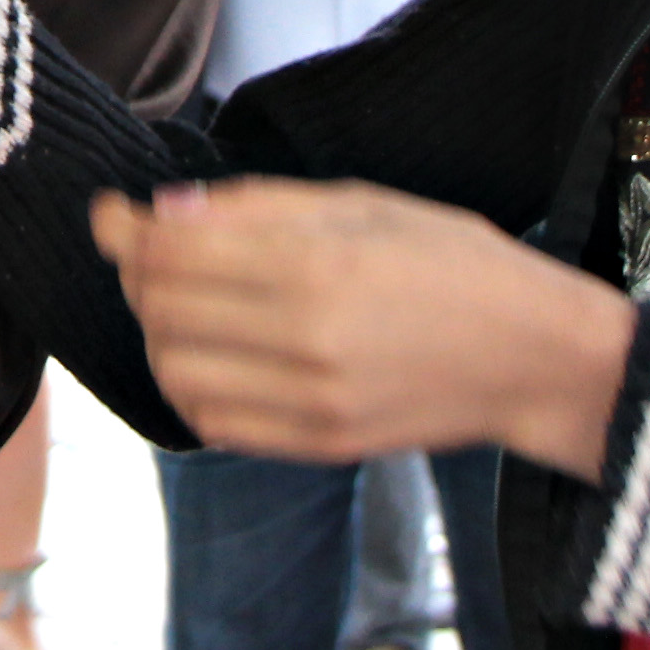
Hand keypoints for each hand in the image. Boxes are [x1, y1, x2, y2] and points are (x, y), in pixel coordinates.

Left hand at [89, 179, 637, 480]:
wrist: (535, 356)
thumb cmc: (455, 261)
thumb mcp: (364, 204)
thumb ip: (260, 207)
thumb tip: (164, 211)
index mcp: (319, 262)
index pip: (173, 251)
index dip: (126, 229)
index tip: (113, 213)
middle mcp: (307, 338)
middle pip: (162, 311)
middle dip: (140, 277)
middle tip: (154, 254)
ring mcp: (312, 402)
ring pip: (176, 373)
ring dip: (160, 335)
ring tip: (187, 306)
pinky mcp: (320, 445)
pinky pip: (215, 422)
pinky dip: (194, 387)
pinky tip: (217, 356)